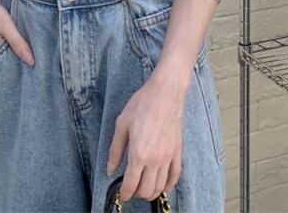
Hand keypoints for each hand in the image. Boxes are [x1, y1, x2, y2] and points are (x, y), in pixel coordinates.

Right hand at [0, 0, 34, 65]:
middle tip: (33, 58)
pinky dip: (2, 44)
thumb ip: (18, 42)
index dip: (23, 65)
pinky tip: (8, 39)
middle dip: (17, 59)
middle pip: (6, 59)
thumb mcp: (5, 24)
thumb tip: (31, 61)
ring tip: (23, 49)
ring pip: (0, 52)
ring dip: (10, 50)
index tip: (36, 66)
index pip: (11, 64)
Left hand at [105, 78, 183, 201]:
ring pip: (160, 187)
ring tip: (143, 187)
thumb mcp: (122, 124)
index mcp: (138, 153)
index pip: (131, 184)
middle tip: (130, 188)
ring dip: (151, 192)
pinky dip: (168, 185)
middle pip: (146, 190)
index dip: (124, 194)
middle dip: (136, 194)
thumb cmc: (142, 105)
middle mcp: (155, 159)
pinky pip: (175, 176)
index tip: (121, 194)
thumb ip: (115, 150)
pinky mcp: (177, 152)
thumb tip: (110, 170)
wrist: (165, 93)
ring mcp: (168, 157)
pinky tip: (162, 184)